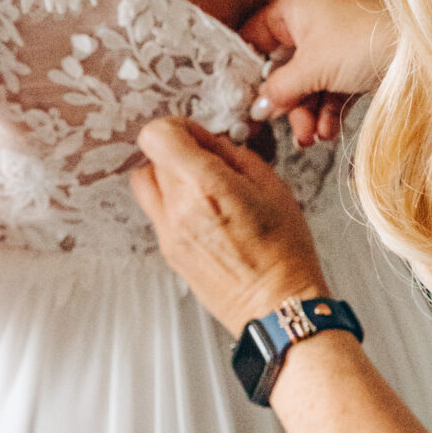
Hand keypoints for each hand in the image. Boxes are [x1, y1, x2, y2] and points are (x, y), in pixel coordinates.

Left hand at [131, 117, 326, 335]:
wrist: (275, 304)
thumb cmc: (283, 249)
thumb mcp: (272, 185)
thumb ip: (233, 154)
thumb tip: (210, 140)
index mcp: (205, 184)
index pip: (157, 135)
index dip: (178, 129)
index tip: (198, 137)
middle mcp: (178, 208)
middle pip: (152, 158)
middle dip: (178, 153)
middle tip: (207, 163)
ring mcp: (168, 232)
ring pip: (148, 184)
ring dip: (168, 177)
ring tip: (201, 187)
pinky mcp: (168, 250)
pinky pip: (157, 212)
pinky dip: (174, 204)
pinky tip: (206, 215)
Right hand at [242, 0, 395, 147]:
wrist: (419, 52)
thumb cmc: (362, 42)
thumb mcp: (312, 68)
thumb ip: (278, 89)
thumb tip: (256, 107)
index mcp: (292, 7)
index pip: (254, 37)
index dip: (246, 71)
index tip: (240, 101)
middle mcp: (310, 20)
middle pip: (281, 66)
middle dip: (285, 102)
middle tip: (285, 127)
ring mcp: (332, 43)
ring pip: (306, 82)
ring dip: (305, 113)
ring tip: (310, 138)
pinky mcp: (353, 63)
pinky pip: (329, 89)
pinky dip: (325, 111)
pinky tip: (326, 131)